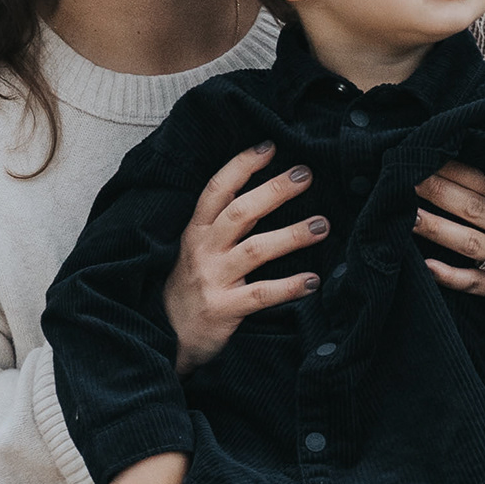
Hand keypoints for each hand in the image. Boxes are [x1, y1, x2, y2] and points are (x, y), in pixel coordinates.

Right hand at [165, 141, 323, 369]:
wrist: (162, 336)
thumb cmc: (189, 287)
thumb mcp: (196, 249)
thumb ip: (224, 224)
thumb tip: (267, 192)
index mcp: (195, 232)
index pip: (216, 190)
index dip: (241, 166)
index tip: (269, 147)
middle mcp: (202, 251)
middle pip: (240, 213)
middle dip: (274, 190)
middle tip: (306, 174)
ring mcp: (212, 280)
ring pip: (255, 250)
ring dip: (291, 235)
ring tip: (322, 225)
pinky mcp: (223, 310)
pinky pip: (261, 295)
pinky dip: (289, 287)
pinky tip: (313, 280)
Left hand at [414, 162, 484, 313]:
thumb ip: (479, 195)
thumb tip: (433, 167)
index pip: (479, 181)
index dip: (450, 169)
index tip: (419, 158)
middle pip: (472, 208)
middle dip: (437, 192)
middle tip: (403, 181)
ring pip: (469, 242)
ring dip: (438, 228)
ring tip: (408, 218)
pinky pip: (473, 282)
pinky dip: (451, 275)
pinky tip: (428, 266)